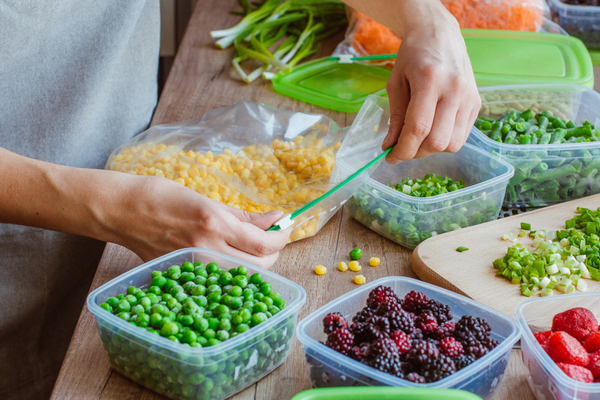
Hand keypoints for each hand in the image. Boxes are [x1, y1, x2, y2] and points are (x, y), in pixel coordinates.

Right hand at [103, 175, 290, 267]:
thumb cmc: (161, 196)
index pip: (263, 243)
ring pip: (242, 275)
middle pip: (260, 265)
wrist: (122, 211)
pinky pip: (220, 279)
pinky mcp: (184, 275)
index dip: (282, 237)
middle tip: (274, 235)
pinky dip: (234, 270)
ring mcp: (195, 266)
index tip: (287, 225)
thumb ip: (243, 216)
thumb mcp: (208, 200)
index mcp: (214, 225)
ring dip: (258, 262)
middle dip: (274, 251)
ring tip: (255, 245)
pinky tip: (233, 257)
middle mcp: (207, 249)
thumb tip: (274, 220)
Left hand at [382, 3, 480, 162]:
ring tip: (418, 138)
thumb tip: (390, 147)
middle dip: (416, 152)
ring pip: (452, 144)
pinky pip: (462, 136)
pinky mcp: (477, 103)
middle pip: (437, 141)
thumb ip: (395, 117)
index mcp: (430, 80)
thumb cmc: (412, 57)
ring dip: (431, 149)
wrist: (439, 34)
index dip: (402, 149)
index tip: (390, 157)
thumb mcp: (396, 84)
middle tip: (403, 147)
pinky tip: (433, 129)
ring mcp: (470, 97)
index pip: (418, 128)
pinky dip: (444, 141)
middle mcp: (455, 89)